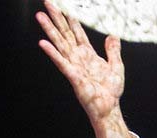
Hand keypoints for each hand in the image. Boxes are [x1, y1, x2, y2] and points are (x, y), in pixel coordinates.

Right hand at [36, 0, 131, 137]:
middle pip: (65, 34)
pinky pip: (61, 62)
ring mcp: (74, 66)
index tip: (67, 8)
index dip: (72, 20)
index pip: (78, 33)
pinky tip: (42, 43)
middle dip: (57, 19)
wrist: (108, 108)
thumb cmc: (111, 91)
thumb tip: (113, 36)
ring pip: (60, 44)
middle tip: (48, 3)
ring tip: (40, 16)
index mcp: (88, 55)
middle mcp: (78, 58)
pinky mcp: (73, 76)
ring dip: (50, 30)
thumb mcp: (116, 66)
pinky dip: (52, 53)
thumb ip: (113, 51)